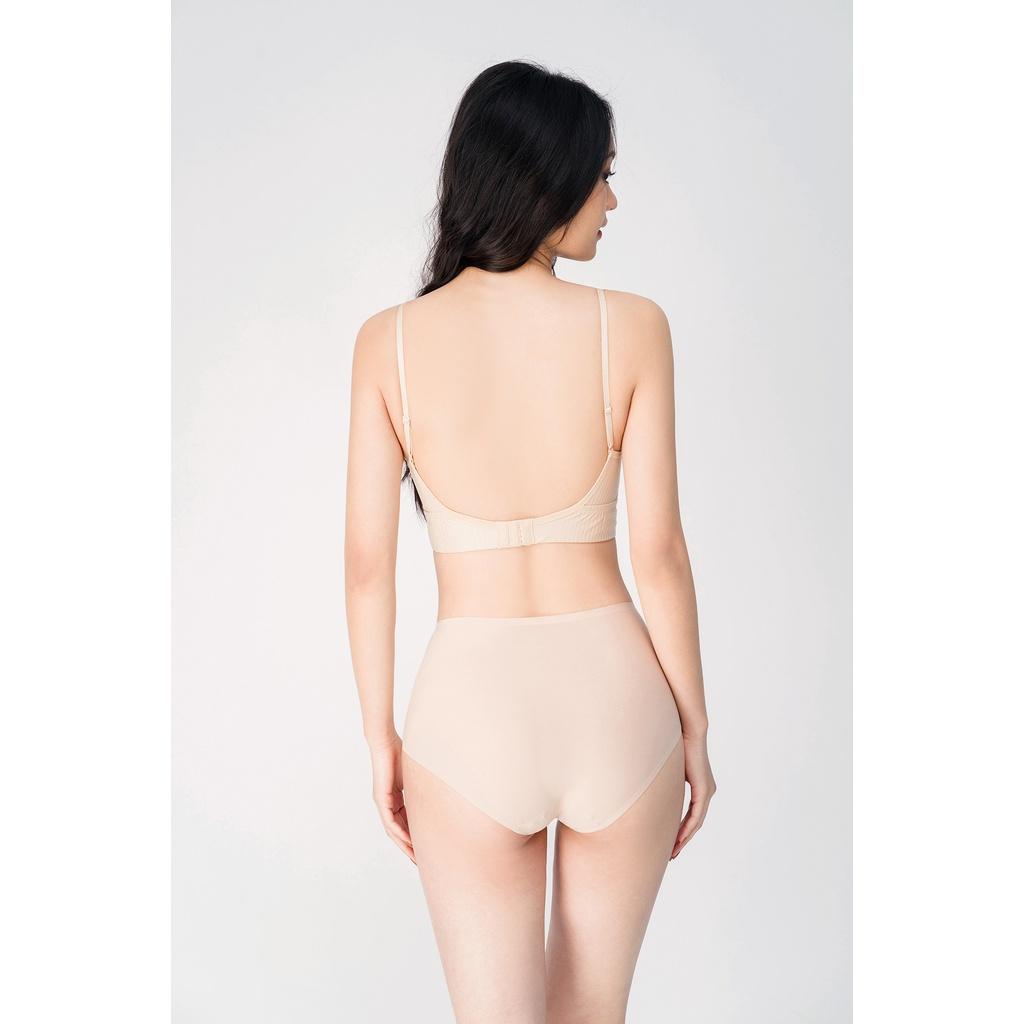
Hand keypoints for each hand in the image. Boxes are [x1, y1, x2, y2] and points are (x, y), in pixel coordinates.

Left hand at [368, 733, 415, 864]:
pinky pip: (389, 821)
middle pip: (398, 831)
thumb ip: (423, 787)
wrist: (385, 742)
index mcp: (396, 798)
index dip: (415, 836)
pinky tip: (407, 841)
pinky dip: (399, 833)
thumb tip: (442, 790)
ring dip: (404, 844)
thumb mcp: (416, 776)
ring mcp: (383, 802)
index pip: (405, 822)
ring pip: (393, 830)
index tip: (426, 848)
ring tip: (415, 857)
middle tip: (420, 862)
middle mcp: (387, 803)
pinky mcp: (381, 799)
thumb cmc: (401, 753)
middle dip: (409, 847)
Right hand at [670, 734, 715, 859]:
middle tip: (671, 854)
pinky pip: (696, 816)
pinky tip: (678, 839)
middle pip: (694, 823)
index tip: (670, 842)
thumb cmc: (674, 742)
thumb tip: (647, 784)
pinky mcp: (704, 790)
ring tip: (673, 852)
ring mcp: (707, 791)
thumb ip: (663, 778)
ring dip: (684, 838)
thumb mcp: (667, 767)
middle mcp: (707, 790)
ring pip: (696, 823)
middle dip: (682, 840)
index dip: (680, 830)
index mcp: (699, 785)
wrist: (687, 728)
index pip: (690, 814)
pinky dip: (687, 829)